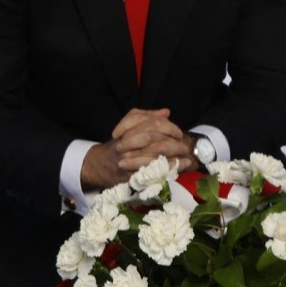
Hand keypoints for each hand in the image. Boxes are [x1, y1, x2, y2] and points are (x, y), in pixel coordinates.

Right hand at [79, 108, 193, 188]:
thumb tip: (165, 112)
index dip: (167, 126)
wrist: (98, 165)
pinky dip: (169, 167)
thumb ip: (146, 117)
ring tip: (187, 155)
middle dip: (172, 140)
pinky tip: (180, 166)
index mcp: (126, 129)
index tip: (178, 133)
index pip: (150, 123)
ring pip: (152, 153)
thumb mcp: (129, 126)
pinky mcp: (129, 174)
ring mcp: (126, 159)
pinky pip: (152, 170)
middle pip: (152, 137)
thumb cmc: (119, 145)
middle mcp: (124, 143)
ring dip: (173, 154)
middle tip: (185, 144)